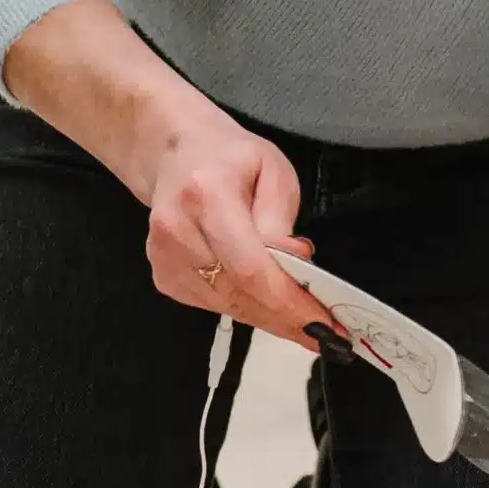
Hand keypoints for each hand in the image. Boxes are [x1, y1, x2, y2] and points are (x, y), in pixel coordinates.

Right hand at [142, 104, 340, 346]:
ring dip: (268, 318)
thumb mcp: (274, 172)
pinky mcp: (163, 276)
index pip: (249, 267)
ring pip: (227, 307)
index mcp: (207, 195)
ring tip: (302, 320)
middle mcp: (177, 231)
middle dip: (286, 318)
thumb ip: (282, 220)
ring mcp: (164, 258)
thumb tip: (295, 266)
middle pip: (238, 294)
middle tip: (325, 333)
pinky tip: (265, 301)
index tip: (323, 325)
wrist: (175, 154)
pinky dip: (245, 308)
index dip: (287, 303)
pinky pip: (213, 305)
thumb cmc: (231, 159)